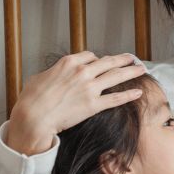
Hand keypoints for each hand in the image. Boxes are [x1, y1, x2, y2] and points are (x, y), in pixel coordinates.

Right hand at [4, 52, 145, 154]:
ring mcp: (90, 88)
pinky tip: (138, 92)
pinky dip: (129, 95)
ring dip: (131, 71)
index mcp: (68, 63)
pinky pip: (116, 98)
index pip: (90, 56)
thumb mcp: (37, 78)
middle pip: (108, 62)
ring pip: (116, 76)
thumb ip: (50, 74)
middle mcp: (82, 72)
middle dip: (122, 59)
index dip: (98, 59)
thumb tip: (51, 76)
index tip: (103, 62)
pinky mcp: (94, 105)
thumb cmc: (31, 100)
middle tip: (132, 57)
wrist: (34, 117)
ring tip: (142, 69)